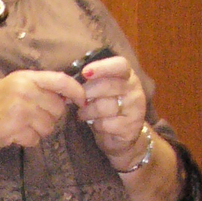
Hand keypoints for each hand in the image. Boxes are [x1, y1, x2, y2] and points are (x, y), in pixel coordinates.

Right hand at [0, 70, 84, 150]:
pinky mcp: (16, 129)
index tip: (82, 100)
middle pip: (57, 108)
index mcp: (24, 78)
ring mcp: (21, 110)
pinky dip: (26, 140)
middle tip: (31, 118)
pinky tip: (12, 134)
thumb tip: (63, 96)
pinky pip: (35, 139)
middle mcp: (24, 92)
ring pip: (49, 126)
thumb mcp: (9, 86)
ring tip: (19, 126)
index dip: (76, 91)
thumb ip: (34, 88)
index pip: (61, 80)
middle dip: (49, 117)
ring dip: (37, 130)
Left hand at [72, 54, 148, 169]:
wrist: (120, 136)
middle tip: (75, 99)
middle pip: (107, 85)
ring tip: (84, 113)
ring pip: (103, 106)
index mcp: (127, 76)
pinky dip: (95, 125)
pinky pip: (105, 124)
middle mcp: (134, 90)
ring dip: (87, 112)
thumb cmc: (104, 107)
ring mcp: (135, 109)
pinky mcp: (130, 127)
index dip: (102, 67)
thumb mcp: (98, 90)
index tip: (85, 73)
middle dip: (85, 93)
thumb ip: (89, 81)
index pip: (120, 65)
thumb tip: (66, 79)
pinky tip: (97, 124)